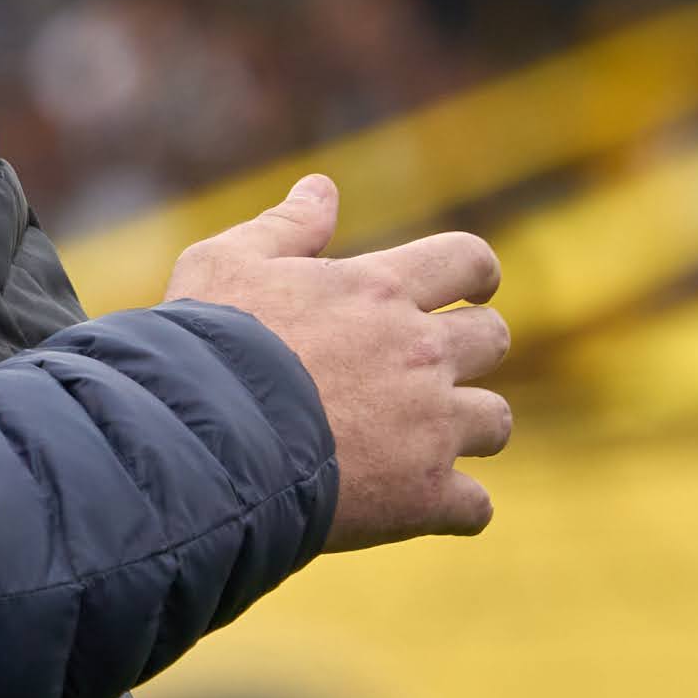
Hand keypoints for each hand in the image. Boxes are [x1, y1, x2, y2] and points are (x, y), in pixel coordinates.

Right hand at [168, 172, 511, 547]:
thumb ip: (283, 226)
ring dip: (468, 429)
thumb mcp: (225, 264)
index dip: (474, 275)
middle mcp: (421, 353)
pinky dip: (455, 508)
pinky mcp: (423, 496)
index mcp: (382, 290)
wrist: (201, 446)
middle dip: (469, 351)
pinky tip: (421, 508)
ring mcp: (429, 427)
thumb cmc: (205, 350)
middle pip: (494, 339)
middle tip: (427, 371)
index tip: (466, 292)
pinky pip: (475, 507)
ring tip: (421, 444)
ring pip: (496, 422)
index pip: (470, 261)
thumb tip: (322, 189)